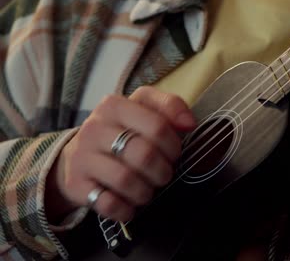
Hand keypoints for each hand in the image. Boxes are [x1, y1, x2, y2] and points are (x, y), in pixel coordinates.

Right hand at [46, 87, 195, 221]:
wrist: (77, 156)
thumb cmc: (120, 132)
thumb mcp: (142, 110)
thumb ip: (169, 107)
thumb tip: (189, 123)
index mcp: (114, 106)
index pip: (158, 126)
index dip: (174, 145)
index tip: (174, 153)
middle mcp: (94, 128)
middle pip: (144, 154)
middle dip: (163, 171)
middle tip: (163, 174)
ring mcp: (82, 157)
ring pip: (126, 180)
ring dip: (146, 192)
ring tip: (148, 190)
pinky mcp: (76, 185)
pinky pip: (108, 203)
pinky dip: (126, 209)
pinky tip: (130, 205)